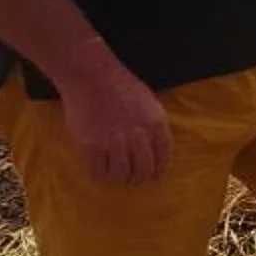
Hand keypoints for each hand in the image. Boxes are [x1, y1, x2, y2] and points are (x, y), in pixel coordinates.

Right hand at [60, 62, 171, 185]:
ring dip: (120, 178)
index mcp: (156, 123)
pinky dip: (101, 174)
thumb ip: (153, 126)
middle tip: (133, 179)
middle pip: (143, 169)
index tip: (154, 176)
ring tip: (116, 174)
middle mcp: (138, 135)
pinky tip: (100, 169)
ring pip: (121, 174)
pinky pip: (98, 172)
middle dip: (140, 178)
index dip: (159, 170)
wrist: (91, 76)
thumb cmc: (120, 86)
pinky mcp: (91, 147)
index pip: (164, 156)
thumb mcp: (149, 103)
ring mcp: (114, 142)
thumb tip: (155, 150)